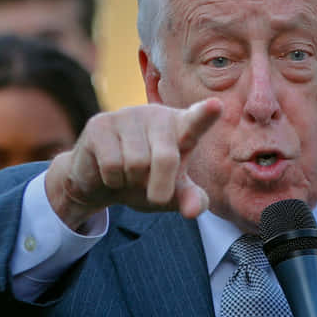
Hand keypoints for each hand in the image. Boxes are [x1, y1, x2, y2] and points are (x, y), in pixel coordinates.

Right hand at [44, 99, 221, 229]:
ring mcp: (127, 115)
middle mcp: (157, 115)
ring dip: (132, 181)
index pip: (197, 121)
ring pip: (135, 163)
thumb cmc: (145, 183)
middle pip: (166, 158)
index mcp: (181, 127)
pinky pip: (112, 164)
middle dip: (160, 187)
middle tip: (156, 196)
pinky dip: (113, 180)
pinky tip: (110, 172)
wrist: (101, 182)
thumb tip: (193, 210)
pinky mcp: (101, 123)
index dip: (206, 114)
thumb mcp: (172, 194)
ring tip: (128, 174)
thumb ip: (190, 199)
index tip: (216, 106)